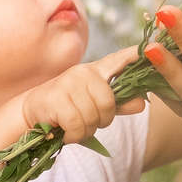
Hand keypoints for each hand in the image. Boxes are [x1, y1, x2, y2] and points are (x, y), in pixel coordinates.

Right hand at [20, 48, 142, 144]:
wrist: (31, 113)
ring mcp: (69, 83)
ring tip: (75, 127)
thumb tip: (142, 104)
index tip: (150, 47)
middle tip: (88, 123)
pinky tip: (67, 133)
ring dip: (86, 130)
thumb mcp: (95, 106)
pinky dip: (75, 135)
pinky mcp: (56, 98)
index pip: (118, 59)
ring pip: (93, 116)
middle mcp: (83, 72)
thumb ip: (119, 105)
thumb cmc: (67, 108)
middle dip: (102, 121)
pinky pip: (78, 124)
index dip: (135, 54)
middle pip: (109, 102)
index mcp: (96, 71)